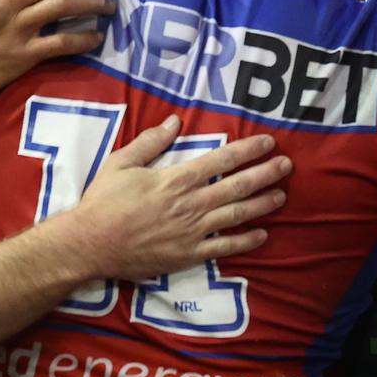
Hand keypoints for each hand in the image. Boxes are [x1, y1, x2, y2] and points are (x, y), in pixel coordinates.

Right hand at [59, 116, 288, 280]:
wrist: (89, 244)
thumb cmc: (103, 202)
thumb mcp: (121, 163)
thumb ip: (150, 142)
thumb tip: (174, 121)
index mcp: (176, 179)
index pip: (221, 160)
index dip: (248, 150)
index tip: (268, 142)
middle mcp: (190, 204)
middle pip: (237, 186)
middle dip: (265, 174)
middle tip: (287, 165)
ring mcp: (192, 231)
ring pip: (237, 215)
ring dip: (262, 204)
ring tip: (282, 195)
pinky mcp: (188, 255)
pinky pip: (224, 248)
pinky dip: (245, 242)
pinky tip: (263, 235)